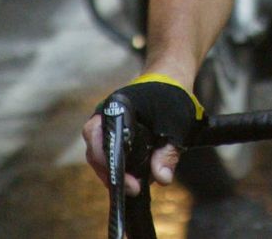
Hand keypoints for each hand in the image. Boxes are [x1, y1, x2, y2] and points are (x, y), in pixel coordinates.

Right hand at [82, 75, 202, 193]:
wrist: (170, 81)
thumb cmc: (172, 97)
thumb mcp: (177, 124)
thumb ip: (169, 151)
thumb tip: (162, 178)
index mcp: (117, 106)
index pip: (98, 135)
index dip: (109, 161)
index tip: (129, 182)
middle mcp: (104, 115)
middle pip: (94, 150)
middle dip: (111, 173)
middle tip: (134, 188)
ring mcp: (105, 126)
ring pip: (98, 155)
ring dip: (113, 173)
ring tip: (135, 186)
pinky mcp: (111, 135)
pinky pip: (106, 155)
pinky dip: (117, 168)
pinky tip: (132, 179)